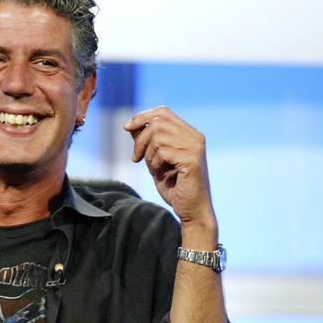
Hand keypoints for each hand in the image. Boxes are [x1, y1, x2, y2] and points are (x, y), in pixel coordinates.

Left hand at [124, 106, 215, 226]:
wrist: (191, 210)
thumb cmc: (174, 187)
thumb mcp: (156, 160)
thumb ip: (148, 142)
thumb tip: (132, 125)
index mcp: (189, 133)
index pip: (163, 112)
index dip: (142, 116)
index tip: (127, 127)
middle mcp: (195, 136)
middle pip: (156, 123)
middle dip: (140, 141)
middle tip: (137, 158)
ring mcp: (195, 147)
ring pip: (157, 137)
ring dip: (148, 155)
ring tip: (154, 170)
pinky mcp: (192, 160)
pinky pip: (162, 152)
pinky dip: (154, 164)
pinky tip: (160, 175)